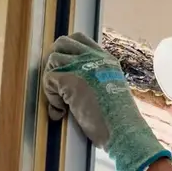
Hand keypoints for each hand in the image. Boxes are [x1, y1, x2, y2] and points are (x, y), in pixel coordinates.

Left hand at [42, 33, 168, 170]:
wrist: (123, 130)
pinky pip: (49, 80)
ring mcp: (81, 66)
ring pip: (52, 60)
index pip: (79, 40)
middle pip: (62, 43)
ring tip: (62, 103)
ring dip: (52, 82)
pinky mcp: (70, 79)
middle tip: (58, 85)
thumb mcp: (112, 90)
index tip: (66, 71)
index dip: (67, 52)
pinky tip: (62, 111)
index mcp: (105, 60)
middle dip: (55, 63)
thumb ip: (96, 81)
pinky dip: (51, 98)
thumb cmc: (119, 121)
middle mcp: (94, 58)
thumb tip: (74, 88)